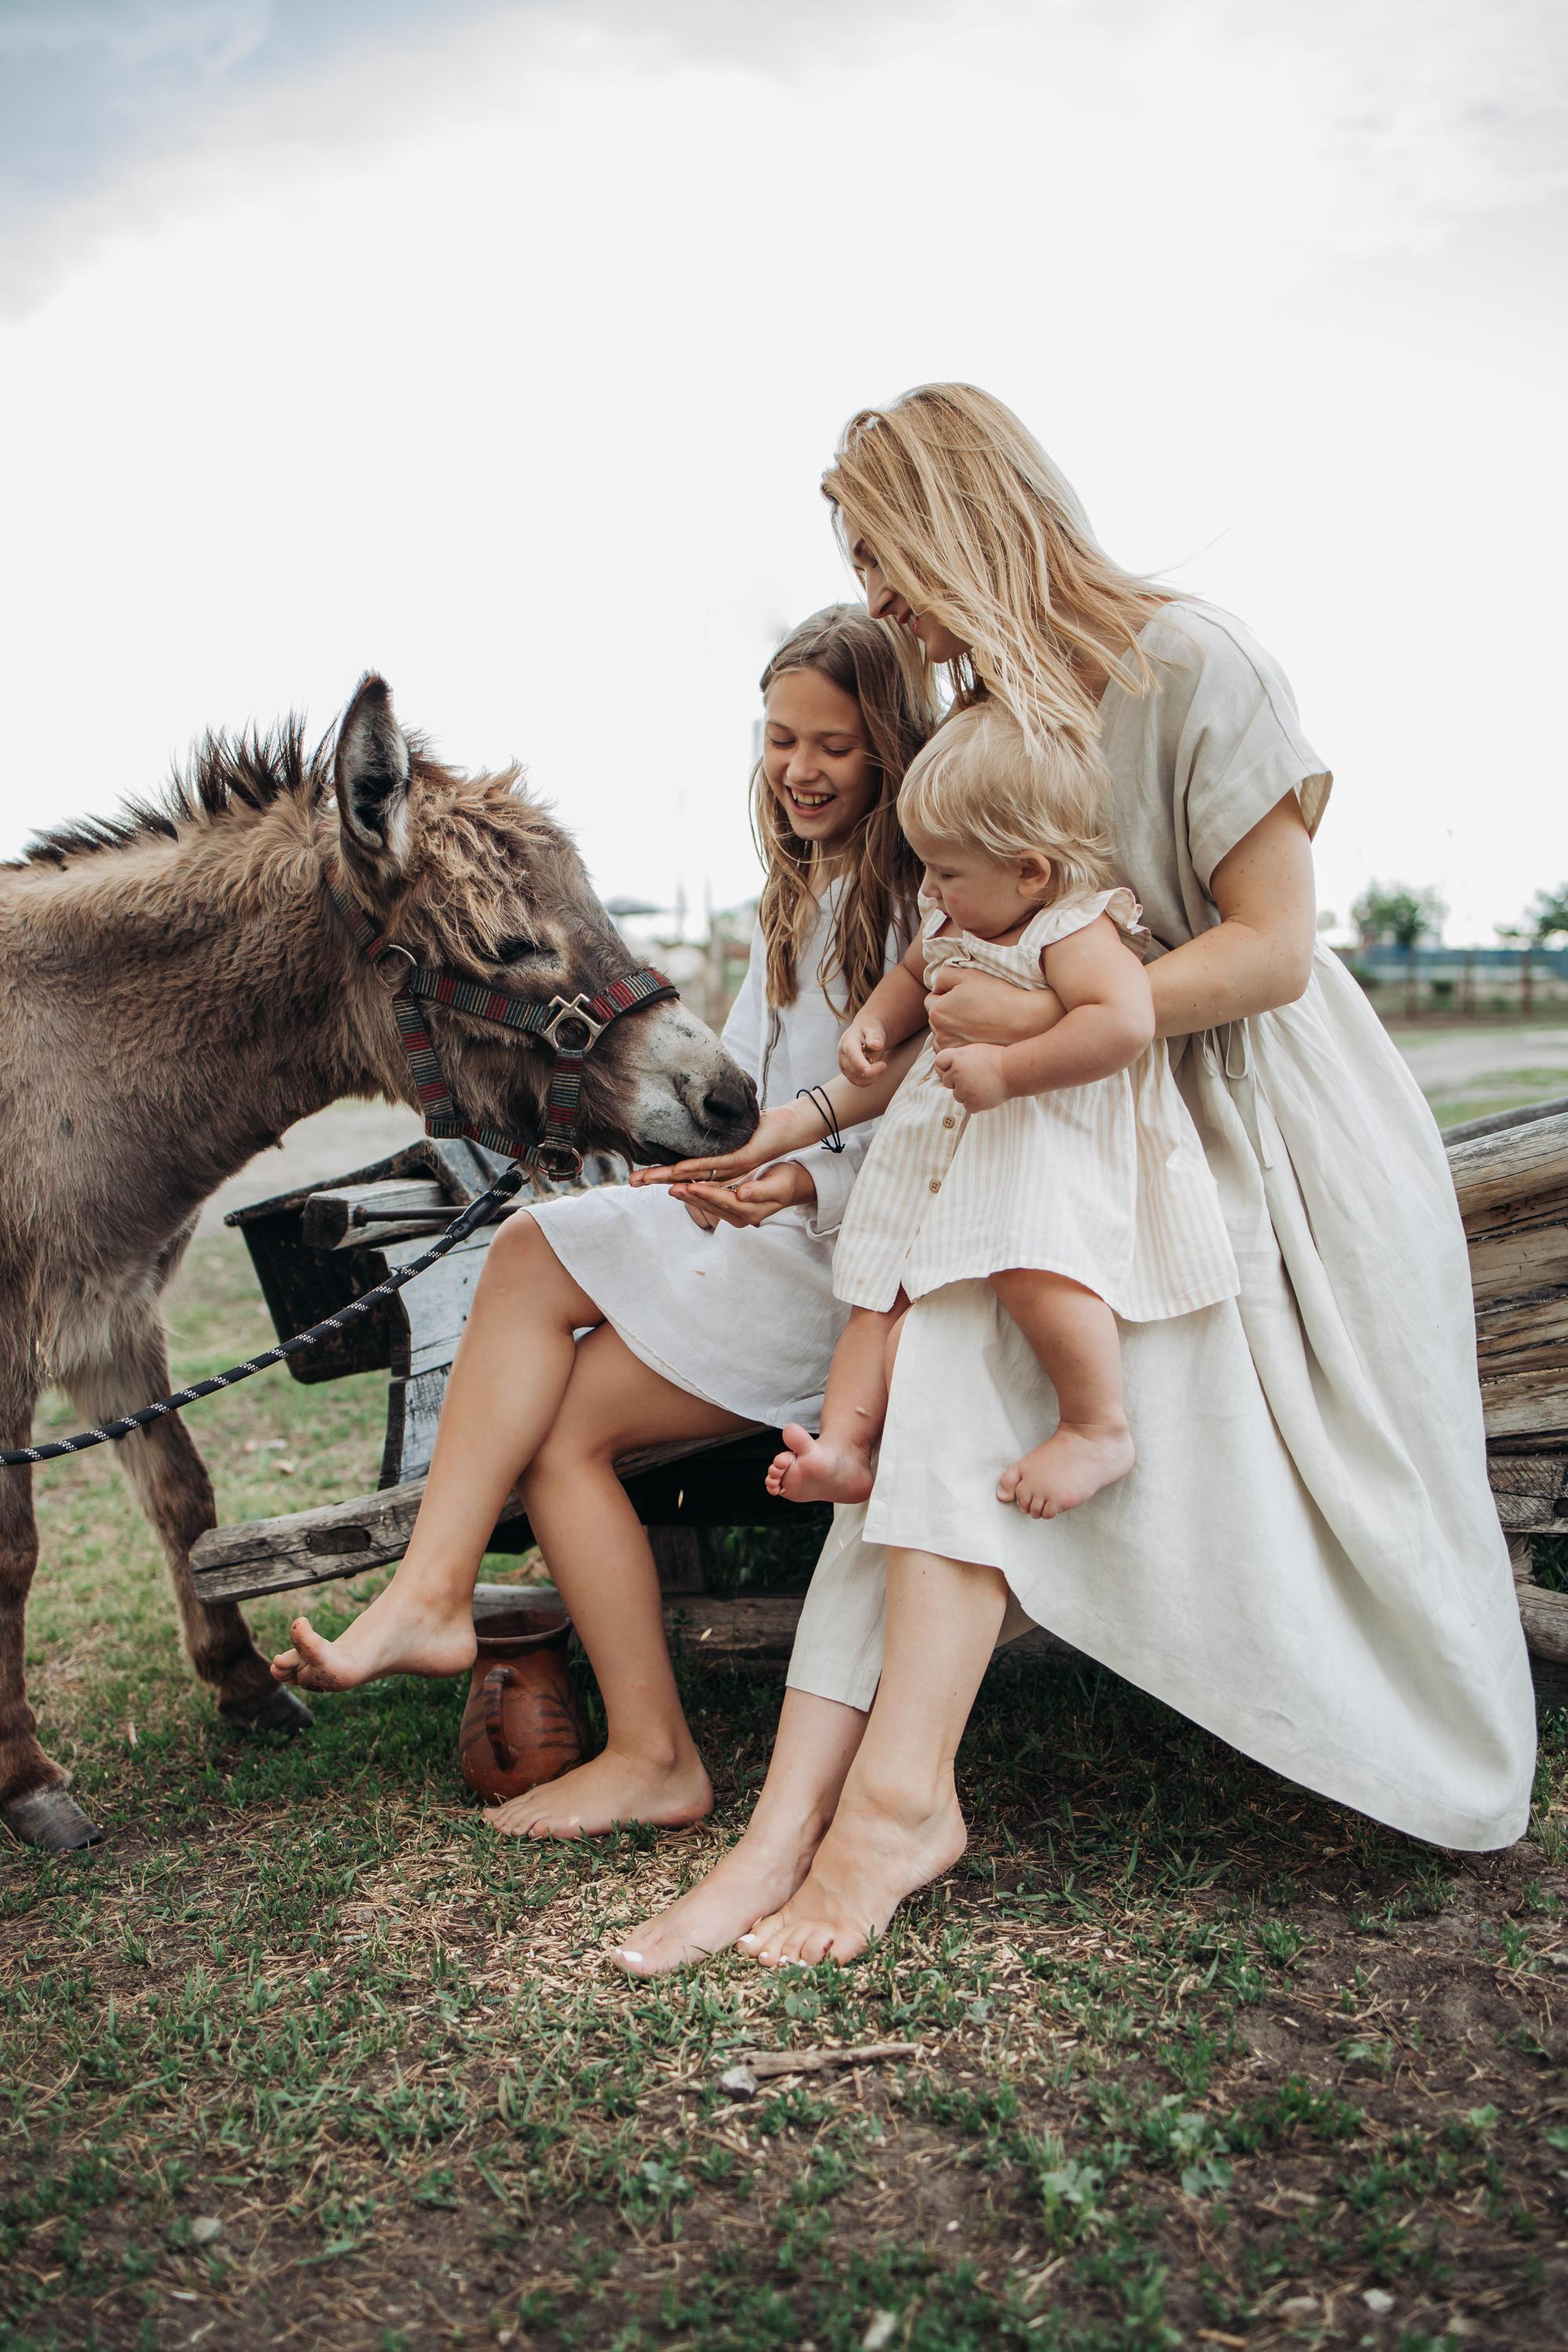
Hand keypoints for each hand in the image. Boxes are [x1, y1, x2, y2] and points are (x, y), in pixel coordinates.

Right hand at [632, 1102, 814, 1187]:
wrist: (788, 1130)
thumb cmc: (756, 1129)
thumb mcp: (727, 1134)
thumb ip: (708, 1138)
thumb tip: (686, 1125)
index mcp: (713, 1165)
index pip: (679, 1172)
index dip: (657, 1174)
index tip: (636, 1176)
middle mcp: (718, 1171)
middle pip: (680, 1178)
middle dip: (654, 1179)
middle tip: (631, 1182)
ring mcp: (728, 1167)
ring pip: (692, 1174)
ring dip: (667, 1178)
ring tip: (645, 1180)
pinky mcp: (740, 1159)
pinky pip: (712, 1165)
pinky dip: (693, 1168)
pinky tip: (676, 1171)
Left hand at [672, 1160, 814, 1229]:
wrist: (792, 1187)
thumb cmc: (786, 1182)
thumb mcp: (777, 1185)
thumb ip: (760, 1191)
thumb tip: (742, 1195)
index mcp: (750, 1212)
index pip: (723, 1201)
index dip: (706, 1193)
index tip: (690, 1186)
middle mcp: (740, 1216)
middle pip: (710, 1206)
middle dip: (690, 1197)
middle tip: (672, 1187)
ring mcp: (733, 1213)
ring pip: (706, 1205)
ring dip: (689, 1197)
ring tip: (672, 1187)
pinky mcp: (729, 1207)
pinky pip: (709, 1201)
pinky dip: (695, 1194)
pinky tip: (683, 1187)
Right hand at [838, 1011, 888, 1083]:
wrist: (864, 1033)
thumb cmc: (869, 1030)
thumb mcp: (873, 1029)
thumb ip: (874, 1036)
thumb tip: (876, 1045)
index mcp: (847, 1043)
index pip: (854, 1058)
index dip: (866, 1066)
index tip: (883, 1065)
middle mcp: (842, 1056)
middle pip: (856, 1072)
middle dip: (873, 1071)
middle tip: (884, 1064)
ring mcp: (844, 1066)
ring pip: (857, 1080)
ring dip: (872, 1077)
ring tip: (880, 1066)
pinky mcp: (848, 1073)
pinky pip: (859, 1082)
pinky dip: (870, 1080)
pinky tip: (876, 1071)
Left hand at [927, 964, 1063, 1049]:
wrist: (1023, 1022)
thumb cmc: (997, 996)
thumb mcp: (969, 975)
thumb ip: (944, 976)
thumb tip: (937, 987)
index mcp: (938, 1011)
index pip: (932, 1000)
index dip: (947, 994)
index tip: (965, 996)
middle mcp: (940, 1034)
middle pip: (937, 1019)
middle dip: (948, 1012)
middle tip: (972, 1009)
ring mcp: (950, 1050)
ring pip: (943, 1036)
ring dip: (951, 1030)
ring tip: (975, 1024)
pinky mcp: (963, 1059)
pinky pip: (952, 1050)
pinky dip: (959, 1044)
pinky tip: (975, 1037)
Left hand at [933, 1042, 1010, 1112]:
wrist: (1014, 1071)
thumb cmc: (997, 1060)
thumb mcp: (975, 1051)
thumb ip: (959, 1058)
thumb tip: (947, 1068)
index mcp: (957, 1057)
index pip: (939, 1062)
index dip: (945, 1067)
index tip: (954, 1070)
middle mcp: (957, 1072)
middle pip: (947, 1082)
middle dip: (957, 1082)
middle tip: (975, 1079)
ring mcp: (963, 1088)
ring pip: (957, 1096)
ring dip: (967, 1094)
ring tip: (983, 1086)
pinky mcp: (972, 1102)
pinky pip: (967, 1107)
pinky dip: (976, 1104)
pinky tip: (986, 1095)